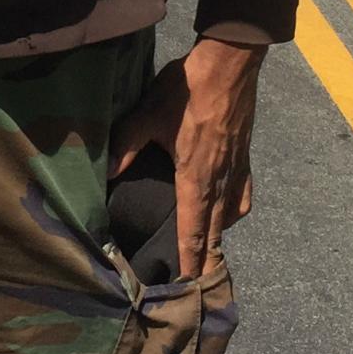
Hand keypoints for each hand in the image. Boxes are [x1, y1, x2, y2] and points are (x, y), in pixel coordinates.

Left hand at [111, 36, 264, 279]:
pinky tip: (226, 213)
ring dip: (218, 239)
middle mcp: (221, 182)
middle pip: (214, 234)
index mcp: (196, 179)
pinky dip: (233, 213)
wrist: (230, 63)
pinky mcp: (245, 157)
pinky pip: (242, 197)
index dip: (189, 264)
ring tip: (205, 254)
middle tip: (199, 288)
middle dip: (206, 263)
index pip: (193, 233)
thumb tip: (107, 174)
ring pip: (229, 217)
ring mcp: (237, 170)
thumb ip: (127, 146)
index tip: (188, 290)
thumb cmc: (187, 89)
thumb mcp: (148, 115)